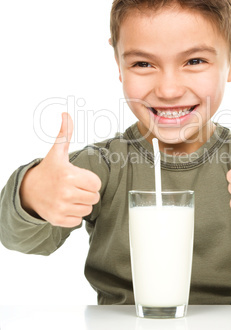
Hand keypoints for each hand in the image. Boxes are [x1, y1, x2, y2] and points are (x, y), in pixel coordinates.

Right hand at [20, 113, 100, 227]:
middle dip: (88, 192)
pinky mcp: (58, 220)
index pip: (96, 184)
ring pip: (88, 209)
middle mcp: (65, 193)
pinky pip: (78, 220)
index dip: (90, 181)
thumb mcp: (57, 152)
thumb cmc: (49, 170)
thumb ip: (65, 134)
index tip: (80, 178)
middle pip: (94, 197)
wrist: (29, 191)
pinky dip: (74, 215)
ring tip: (70, 196)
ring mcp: (60, 208)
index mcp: (68, 175)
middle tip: (76, 187)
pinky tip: (65, 206)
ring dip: (82, 204)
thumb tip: (66, 114)